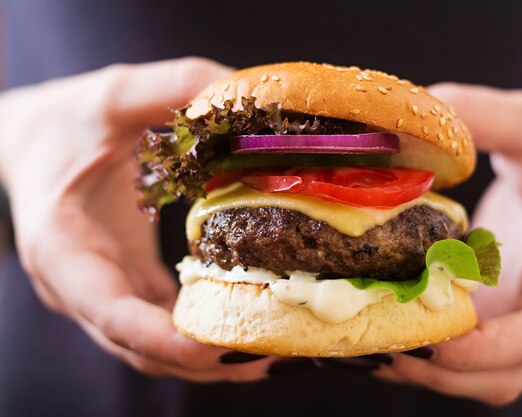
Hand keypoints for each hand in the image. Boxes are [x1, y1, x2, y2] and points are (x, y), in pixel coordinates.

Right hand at [0, 58, 276, 380]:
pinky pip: (163, 329)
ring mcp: (103, 296)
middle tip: (275, 353)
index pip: (110, 311)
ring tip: (278, 351)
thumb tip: (246, 91)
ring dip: (213, 360)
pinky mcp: (125, 289)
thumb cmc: (64, 124)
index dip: (163, 338)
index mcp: (63, 247)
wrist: (31, 144)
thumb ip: (173, 87)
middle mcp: (80, 287)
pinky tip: (250, 330)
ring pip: (156, 351)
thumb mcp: (113, 97)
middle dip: (206, 361)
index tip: (218, 346)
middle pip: (141, 349)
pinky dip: (204, 338)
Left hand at [375, 84, 521, 404]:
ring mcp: (521, 325)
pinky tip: (374, 336)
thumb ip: (488, 116)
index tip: (442, 342)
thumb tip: (424, 113)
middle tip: (377, 348)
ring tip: (364, 349)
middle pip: (508, 372)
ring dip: (425, 372)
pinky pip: (462, 360)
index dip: (498, 346)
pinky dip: (421, 357)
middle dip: (444, 371)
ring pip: (481, 378)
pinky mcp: (494, 324)